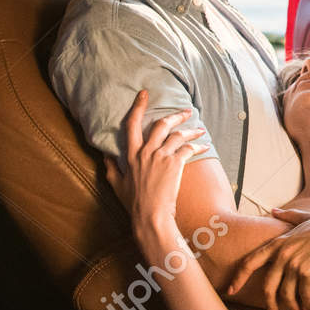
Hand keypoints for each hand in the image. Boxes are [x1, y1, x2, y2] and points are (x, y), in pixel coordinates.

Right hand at [106, 91, 205, 236]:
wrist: (150, 216)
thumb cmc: (133, 204)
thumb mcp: (117, 184)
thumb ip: (112, 167)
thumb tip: (106, 156)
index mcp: (131, 155)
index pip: (132, 124)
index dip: (138, 106)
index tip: (144, 94)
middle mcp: (145, 152)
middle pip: (161, 124)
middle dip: (175, 115)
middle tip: (186, 111)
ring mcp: (160, 157)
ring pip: (177, 135)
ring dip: (191, 130)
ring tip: (200, 130)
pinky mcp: (174, 164)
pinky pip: (188, 149)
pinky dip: (197, 146)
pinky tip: (204, 147)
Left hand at [226, 207, 309, 309]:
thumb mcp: (303, 218)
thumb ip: (286, 216)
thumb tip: (274, 210)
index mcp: (277, 243)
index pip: (250, 262)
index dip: (238, 278)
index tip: (230, 291)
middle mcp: (282, 254)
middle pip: (267, 286)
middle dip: (268, 304)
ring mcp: (294, 264)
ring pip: (284, 294)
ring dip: (290, 307)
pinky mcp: (308, 273)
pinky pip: (302, 295)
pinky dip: (304, 303)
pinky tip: (307, 306)